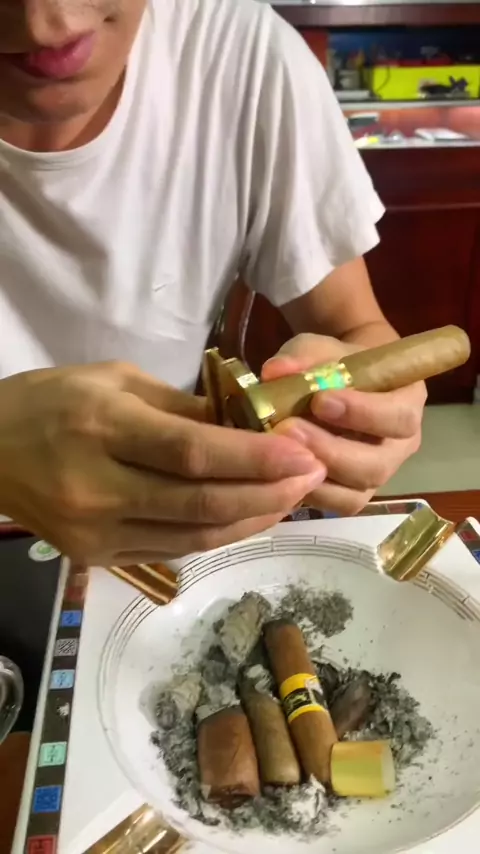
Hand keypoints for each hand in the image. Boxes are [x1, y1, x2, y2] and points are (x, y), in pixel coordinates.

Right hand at [0, 362, 325, 563]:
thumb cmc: (48, 401)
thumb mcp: (113, 380)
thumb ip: (181, 407)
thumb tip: (246, 424)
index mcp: (101, 428)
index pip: (192, 453)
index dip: (255, 459)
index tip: (303, 454)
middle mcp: (98, 488)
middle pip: (202, 503)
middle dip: (268, 493)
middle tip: (312, 476)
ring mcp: (95, 533)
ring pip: (194, 536)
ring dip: (252, 519)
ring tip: (292, 498)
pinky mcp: (95, 558)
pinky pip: (172, 550)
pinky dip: (217, 535)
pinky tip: (247, 516)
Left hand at [262, 334, 425, 515]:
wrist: (339, 380)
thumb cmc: (338, 361)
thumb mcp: (322, 348)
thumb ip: (304, 356)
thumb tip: (274, 372)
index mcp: (407, 402)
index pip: (398, 416)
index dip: (362, 413)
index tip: (320, 401)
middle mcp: (400, 445)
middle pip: (377, 464)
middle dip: (331, 451)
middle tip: (290, 430)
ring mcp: (379, 473)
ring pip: (357, 492)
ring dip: (317, 476)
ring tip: (281, 452)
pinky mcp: (355, 492)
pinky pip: (337, 504)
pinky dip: (309, 493)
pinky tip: (282, 473)